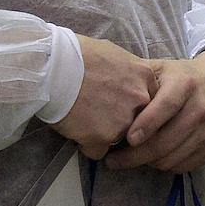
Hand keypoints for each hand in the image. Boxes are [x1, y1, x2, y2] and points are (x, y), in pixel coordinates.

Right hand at [52, 35, 158, 159]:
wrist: (54, 67)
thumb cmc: (80, 55)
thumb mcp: (116, 55)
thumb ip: (129, 72)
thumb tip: (128, 80)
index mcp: (145, 78)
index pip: (151, 102)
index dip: (133, 105)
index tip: (117, 103)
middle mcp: (140, 100)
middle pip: (139, 121)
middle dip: (122, 121)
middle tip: (100, 112)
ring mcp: (124, 121)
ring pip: (119, 138)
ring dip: (105, 134)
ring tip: (85, 119)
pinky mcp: (102, 138)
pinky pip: (98, 151)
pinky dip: (87, 144)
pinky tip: (76, 129)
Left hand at [106, 51, 204, 173]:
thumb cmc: (187, 76)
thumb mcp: (164, 69)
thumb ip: (139, 80)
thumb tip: (107, 97)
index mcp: (186, 84)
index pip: (166, 107)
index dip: (146, 124)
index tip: (127, 139)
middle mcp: (202, 108)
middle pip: (165, 142)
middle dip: (135, 156)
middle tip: (113, 161)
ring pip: (171, 159)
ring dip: (148, 162)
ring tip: (133, 158)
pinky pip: (184, 166)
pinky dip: (166, 165)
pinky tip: (156, 157)